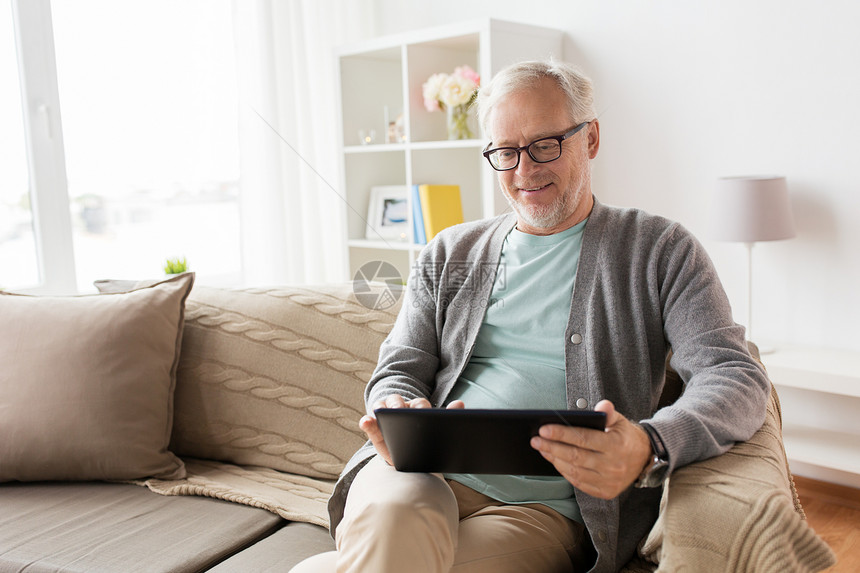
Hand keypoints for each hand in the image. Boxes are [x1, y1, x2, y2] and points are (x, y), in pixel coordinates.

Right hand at [359, 395, 465, 465]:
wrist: (409, 458)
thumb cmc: (424, 443)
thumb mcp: (436, 432)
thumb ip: (448, 418)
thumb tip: (460, 403)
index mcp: (418, 408)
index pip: (420, 404)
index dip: (421, 409)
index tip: (423, 413)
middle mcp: (401, 407)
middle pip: (399, 402)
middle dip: (400, 406)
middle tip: (401, 412)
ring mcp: (386, 415)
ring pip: (382, 406)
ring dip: (382, 408)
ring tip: (382, 414)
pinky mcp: (374, 427)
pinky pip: (369, 422)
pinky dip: (367, 422)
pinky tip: (366, 421)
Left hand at [530, 400, 651, 498]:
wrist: (645, 459)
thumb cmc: (626, 437)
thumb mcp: (620, 421)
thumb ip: (609, 413)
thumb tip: (602, 405)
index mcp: (616, 445)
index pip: (583, 438)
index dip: (561, 434)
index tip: (543, 429)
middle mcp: (613, 465)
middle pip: (575, 456)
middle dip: (552, 447)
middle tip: (535, 440)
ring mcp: (609, 481)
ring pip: (575, 471)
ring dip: (555, 460)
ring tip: (542, 449)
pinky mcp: (605, 492)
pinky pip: (579, 483)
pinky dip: (565, 472)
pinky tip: (555, 462)